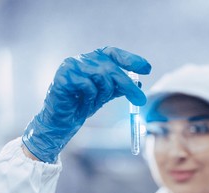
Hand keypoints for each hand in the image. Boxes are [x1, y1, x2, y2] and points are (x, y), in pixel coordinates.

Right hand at [22, 47, 150, 162]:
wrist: (60, 123)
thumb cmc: (80, 107)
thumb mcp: (104, 96)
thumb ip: (119, 88)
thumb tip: (138, 84)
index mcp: (92, 60)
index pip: (114, 53)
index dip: (131, 59)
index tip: (147, 69)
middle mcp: (81, 59)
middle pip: (111, 67)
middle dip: (127, 85)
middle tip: (140, 100)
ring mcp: (71, 66)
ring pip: (101, 76)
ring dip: (103, 94)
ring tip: (93, 103)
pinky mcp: (63, 77)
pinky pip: (88, 86)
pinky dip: (89, 99)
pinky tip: (81, 104)